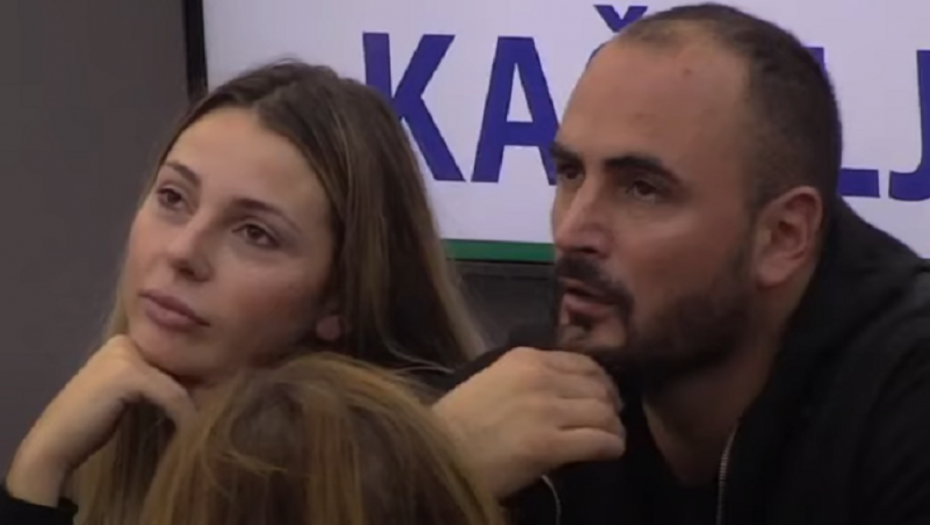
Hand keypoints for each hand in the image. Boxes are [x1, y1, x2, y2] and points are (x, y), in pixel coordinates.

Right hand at [6, 336, 195, 505]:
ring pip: (179, 381)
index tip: (213, 397)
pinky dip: (185, 415)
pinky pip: (172, 394)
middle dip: (200, 387)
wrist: (55, 444)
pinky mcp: (128, 373)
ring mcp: (125, 354)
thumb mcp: (130, 394)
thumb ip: (156, 380)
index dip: (195, 377)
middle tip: (216, 408)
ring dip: (196, 404)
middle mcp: (125, 341)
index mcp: (125, 341)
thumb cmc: (93, 422)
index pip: (173, 355)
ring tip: (206, 421)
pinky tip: (192, 430)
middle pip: (180, 364)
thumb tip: (203, 382)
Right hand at [433, 347, 625, 497]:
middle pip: (599, 386)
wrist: (437, 452)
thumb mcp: (494, 380)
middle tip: (609, 420)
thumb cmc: (459, 421)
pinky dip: (611, 446)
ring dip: (613, 427)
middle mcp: (540, 377)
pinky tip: (609, 451)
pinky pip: (599, 440)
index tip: (602, 396)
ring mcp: (545, 410)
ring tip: (610, 438)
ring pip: (603, 412)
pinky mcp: (548, 444)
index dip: (601, 381)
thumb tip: (566, 387)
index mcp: (525, 357)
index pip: (584, 362)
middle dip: (610, 404)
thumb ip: (529, 376)